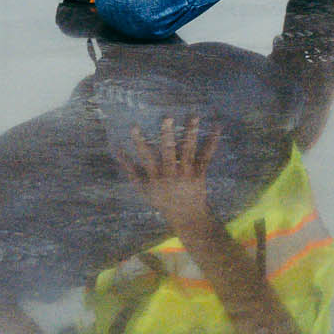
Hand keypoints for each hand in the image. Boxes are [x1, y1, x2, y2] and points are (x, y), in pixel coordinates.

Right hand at [117, 112, 217, 240]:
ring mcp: (187, 174)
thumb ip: (130, 169)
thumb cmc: (162, 200)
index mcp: (156, 178)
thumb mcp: (143, 188)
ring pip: (189, 151)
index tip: (134, 127)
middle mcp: (172, 174)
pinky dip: (212, 142)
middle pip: (169, 152)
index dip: (140, 143)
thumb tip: (117, 150)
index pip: (146, 158)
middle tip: (167, 118)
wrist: (187, 216)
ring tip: (193, 117)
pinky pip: (206, 156)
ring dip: (191, 133)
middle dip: (167, 135)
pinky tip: (217, 127)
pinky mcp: (200, 174)